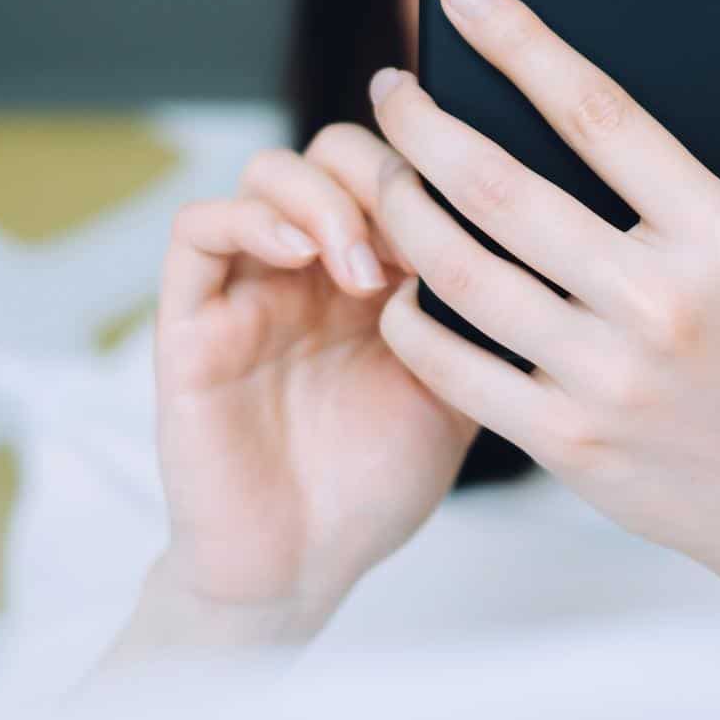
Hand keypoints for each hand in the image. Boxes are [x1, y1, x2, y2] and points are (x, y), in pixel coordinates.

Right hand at [113, 126, 476, 657]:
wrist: (303, 567)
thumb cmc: (374, 481)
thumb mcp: (458, 385)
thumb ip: (475, 311)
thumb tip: (528, 239)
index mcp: (375, 272)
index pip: (395, 167)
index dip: (431, 173)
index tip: (469, 221)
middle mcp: (309, 267)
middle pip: (333, 152)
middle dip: (381, 174)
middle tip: (414, 237)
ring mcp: (248, 287)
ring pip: (266, 173)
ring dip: (324, 199)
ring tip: (362, 267)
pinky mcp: (190, 320)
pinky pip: (197, 231)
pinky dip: (250, 219)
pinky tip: (300, 255)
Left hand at [367, 0, 719, 637]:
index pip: (598, 113)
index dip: (519, 41)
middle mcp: (660, 304)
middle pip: (502, 189)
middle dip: (425, 123)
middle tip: (390, 87)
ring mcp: (606, 378)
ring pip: (464, 272)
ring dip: (401, 208)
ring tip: (377, 169)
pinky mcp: (566, 441)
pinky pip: (457, 368)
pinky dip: (410, 317)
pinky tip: (391, 277)